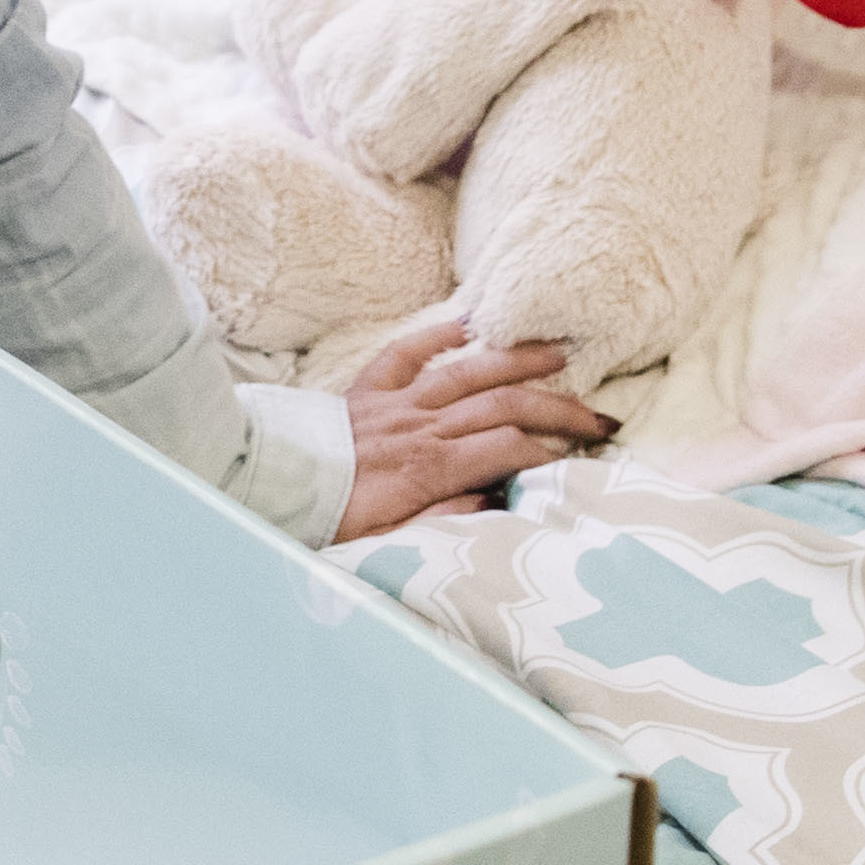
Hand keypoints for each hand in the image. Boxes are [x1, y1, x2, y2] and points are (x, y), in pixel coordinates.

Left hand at [328, 322, 615, 542]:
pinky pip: (406, 351)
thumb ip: (446, 521)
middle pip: (503, 406)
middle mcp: (419, 426)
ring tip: (561, 353)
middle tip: (599, 416)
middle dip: (558, 409)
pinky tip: (470, 321)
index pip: (508, 450)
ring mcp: (393, 401)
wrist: (265, 487)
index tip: (579, 459)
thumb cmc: (328, 523)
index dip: (549, 453)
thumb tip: (496, 502)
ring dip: (518, 360)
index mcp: (428, 469)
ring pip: (468, 370)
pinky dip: (439, 333)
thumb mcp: (390, 543)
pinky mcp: (365, 388)